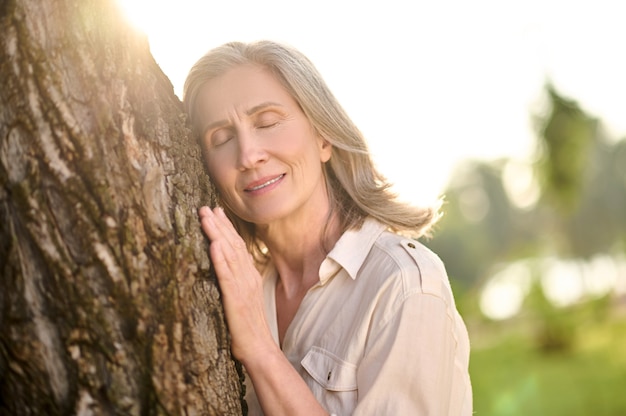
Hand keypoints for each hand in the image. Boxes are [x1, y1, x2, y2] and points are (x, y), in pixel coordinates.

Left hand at [198, 206, 275, 362]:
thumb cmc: (248, 328)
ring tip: (206, 217)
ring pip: (228, 254)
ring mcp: (242, 286)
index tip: (217, 212)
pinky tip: (213, 244)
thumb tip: (225, 272)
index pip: (238, 246)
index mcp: (249, 276)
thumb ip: (236, 284)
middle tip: (207, 207)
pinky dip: (220, 258)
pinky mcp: (235, 298)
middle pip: (233, 244)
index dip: (227, 228)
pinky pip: (226, 275)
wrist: (259, 348)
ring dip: (217, 233)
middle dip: (219, 224)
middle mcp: (247, 277)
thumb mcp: (243, 300)